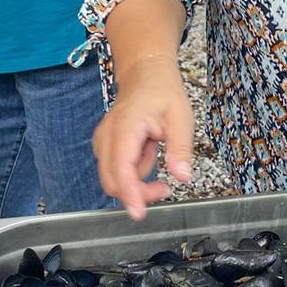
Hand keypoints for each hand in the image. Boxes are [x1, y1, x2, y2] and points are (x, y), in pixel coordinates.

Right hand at [93, 57, 193, 221]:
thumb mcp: (181, 117)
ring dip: (137, 180)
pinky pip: (117, 170)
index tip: (139, 213)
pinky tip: (146, 149)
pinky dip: (133, 169)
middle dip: (137, 192)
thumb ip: (180, 148)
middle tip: (165, 187)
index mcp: (125, 127)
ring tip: (157, 152)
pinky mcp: (106, 146)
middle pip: (113, 181)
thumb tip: (182, 177)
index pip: (121, 169)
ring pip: (114, 178)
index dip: (130, 194)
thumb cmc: (162, 92)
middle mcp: (107, 136)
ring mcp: (103, 142)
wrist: (145, 73)